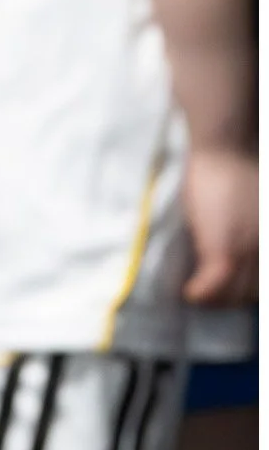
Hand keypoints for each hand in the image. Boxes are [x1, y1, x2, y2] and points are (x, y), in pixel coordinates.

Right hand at [181, 148, 257, 306]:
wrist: (227, 149)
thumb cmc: (235, 170)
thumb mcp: (256, 207)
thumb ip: (252, 231)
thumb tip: (234, 242)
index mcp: (268, 238)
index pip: (261, 283)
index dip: (245, 293)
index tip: (227, 292)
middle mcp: (264, 249)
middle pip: (250, 293)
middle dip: (229, 300)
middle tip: (208, 297)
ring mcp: (247, 250)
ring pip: (232, 294)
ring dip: (213, 300)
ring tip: (196, 294)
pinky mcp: (222, 247)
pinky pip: (211, 285)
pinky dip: (199, 293)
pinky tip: (188, 292)